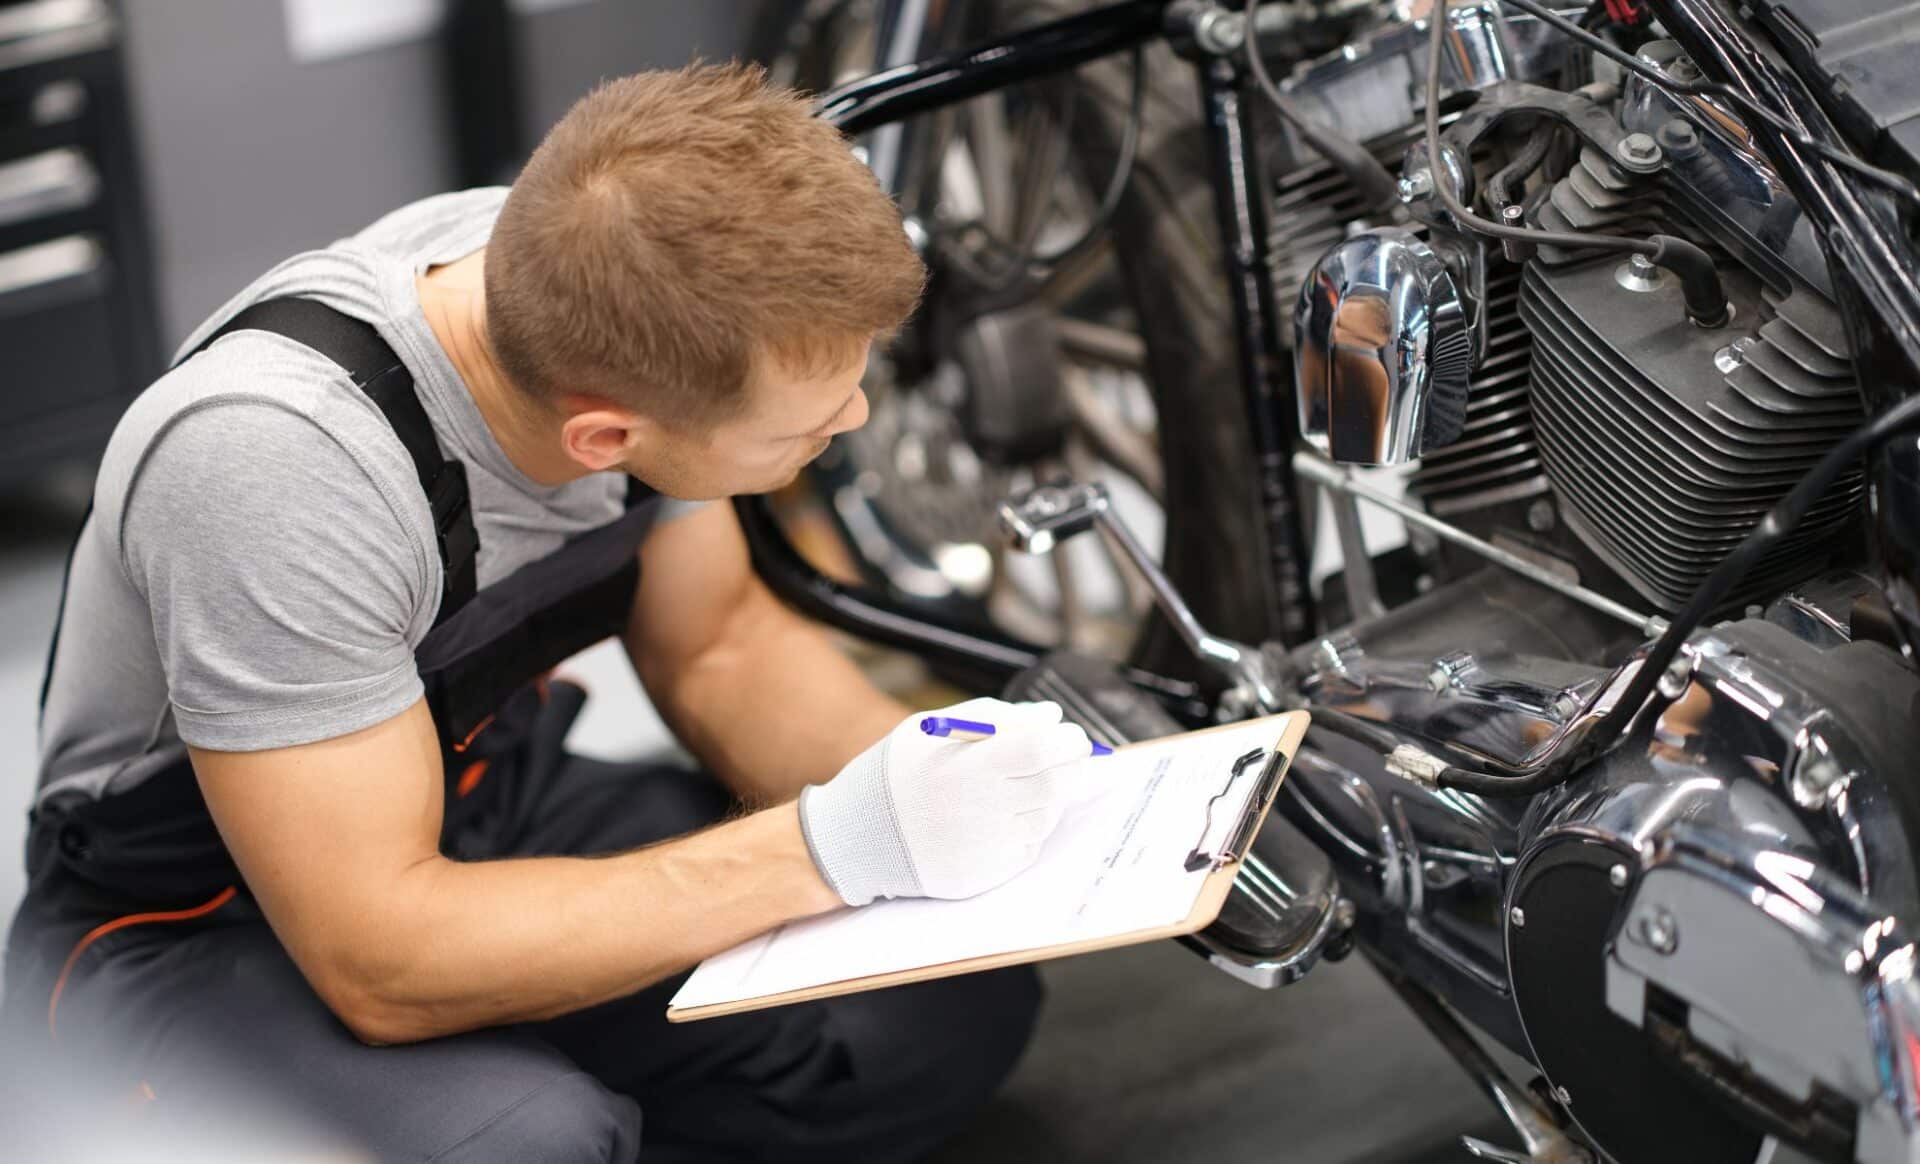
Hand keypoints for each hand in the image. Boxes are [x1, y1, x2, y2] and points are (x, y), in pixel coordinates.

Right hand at [797, 698, 1092, 904]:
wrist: (857, 836)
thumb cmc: (897, 773)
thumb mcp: (934, 730)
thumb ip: (996, 718)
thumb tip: (1051, 718)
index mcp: (970, 766)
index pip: (1043, 750)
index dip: (1068, 741)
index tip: (1073, 735)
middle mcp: (982, 809)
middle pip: (1056, 785)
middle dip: (1072, 768)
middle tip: (1069, 758)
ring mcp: (986, 847)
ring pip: (1046, 818)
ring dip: (1048, 798)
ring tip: (1019, 787)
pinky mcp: (986, 875)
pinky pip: (1027, 848)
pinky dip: (1026, 829)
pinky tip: (999, 818)